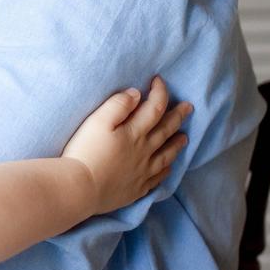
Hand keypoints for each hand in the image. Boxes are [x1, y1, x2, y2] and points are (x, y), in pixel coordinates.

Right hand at [63, 76, 191, 213]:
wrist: (80, 188)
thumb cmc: (85, 152)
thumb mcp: (96, 122)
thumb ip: (117, 105)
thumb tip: (136, 93)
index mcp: (134, 132)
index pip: (154, 107)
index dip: (159, 92)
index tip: (158, 80)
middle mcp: (144, 151)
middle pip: (166, 130)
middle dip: (177, 116)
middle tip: (188, 107)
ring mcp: (143, 171)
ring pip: (167, 154)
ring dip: (176, 143)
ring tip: (184, 137)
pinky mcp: (137, 188)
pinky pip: (158, 178)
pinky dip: (166, 170)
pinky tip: (168, 168)